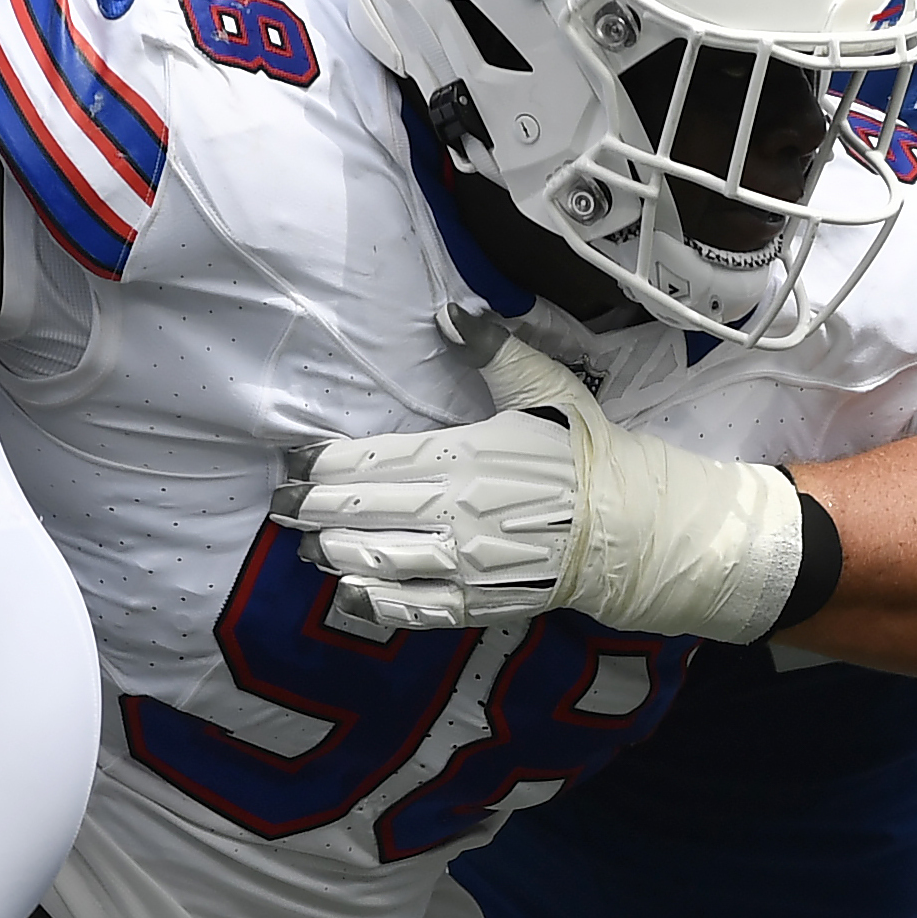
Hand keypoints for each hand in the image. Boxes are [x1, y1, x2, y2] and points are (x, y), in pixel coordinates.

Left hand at [277, 321, 808, 639]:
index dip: (319, 463)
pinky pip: (410, 607)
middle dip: (308, 508)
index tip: (289, 462)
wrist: (638, 528)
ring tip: (310, 545)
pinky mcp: (479, 601)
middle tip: (278, 506)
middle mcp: (452, 512)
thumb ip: (492, 351)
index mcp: (461, 456)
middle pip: (356, 510)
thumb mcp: (545, 391)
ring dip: (331, 552)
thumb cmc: (588, 456)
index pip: (368, 459)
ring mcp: (463, 562)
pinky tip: (349, 591)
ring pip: (371, 558)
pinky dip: (372, 601)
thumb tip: (450, 311)